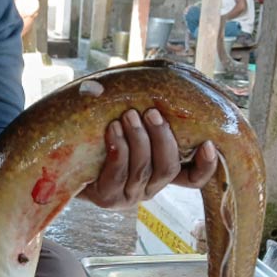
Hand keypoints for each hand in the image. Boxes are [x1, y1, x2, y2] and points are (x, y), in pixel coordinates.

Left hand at [78, 109, 217, 209]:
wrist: (66, 161)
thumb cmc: (103, 136)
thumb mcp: (131, 126)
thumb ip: (150, 113)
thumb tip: (168, 78)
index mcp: (162, 174)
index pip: (194, 179)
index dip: (206, 166)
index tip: (209, 144)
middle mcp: (150, 188)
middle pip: (167, 168)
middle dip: (162, 138)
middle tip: (151, 112)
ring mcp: (129, 195)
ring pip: (142, 170)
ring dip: (138, 140)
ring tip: (129, 116)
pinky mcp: (106, 198)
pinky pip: (117, 175)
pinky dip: (117, 150)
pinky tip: (112, 131)